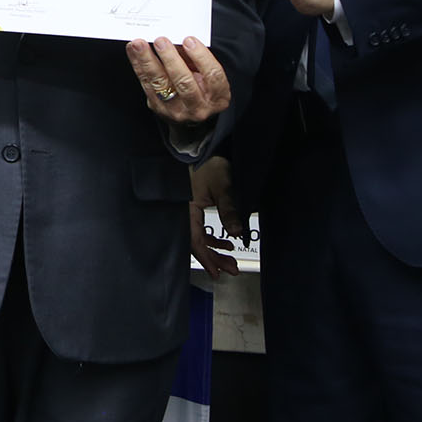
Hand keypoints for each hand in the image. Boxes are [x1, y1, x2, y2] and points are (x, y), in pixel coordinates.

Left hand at [126, 36, 230, 125]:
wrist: (191, 119)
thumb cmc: (203, 89)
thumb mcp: (207, 77)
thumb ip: (196, 60)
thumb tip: (178, 39)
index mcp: (218, 97)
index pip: (213, 75)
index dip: (201, 57)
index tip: (189, 40)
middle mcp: (198, 107)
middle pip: (184, 82)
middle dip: (170, 59)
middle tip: (160, 40)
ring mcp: (176, 110)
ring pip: (161, 84)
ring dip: (148, 61)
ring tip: (139, 44)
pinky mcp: (158, 107)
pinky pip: (146, 84)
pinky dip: (138, 65)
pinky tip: (133, 51)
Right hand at [189, 156, 245, 278]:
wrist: (202, 149)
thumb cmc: (208, 164)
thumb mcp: (222, 187)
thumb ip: (229, 210)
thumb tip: (237, 233)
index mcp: (186, 209)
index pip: (195, 240)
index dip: (206, 258)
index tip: (217, 272)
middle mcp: (184, 213)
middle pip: (196, 243)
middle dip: (214, 258)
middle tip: (230, 269)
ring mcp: (187, 212)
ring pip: (199, 238)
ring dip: (214, 249)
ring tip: (230, 258)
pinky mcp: (192, 208)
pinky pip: (199, 230)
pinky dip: (212, 238)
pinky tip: (225, 242)